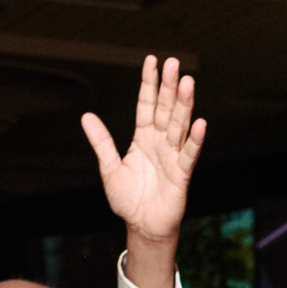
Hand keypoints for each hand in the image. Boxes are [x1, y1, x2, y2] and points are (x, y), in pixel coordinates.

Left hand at [82, 56, 204, 246]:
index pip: (147, 105)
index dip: (149, 84)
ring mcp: (172, 157)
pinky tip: (200, 123)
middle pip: (166, 109)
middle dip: (169, 87)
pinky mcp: (181, 175)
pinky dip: (194, 140)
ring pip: (179, 126)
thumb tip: (86, 116)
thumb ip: (102, 142)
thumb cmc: (128, 199)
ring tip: (188, 82)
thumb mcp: (109, 168)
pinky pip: (189, 154)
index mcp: (143, 138)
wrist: (142, 227)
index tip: (152, 61)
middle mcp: (160, 143)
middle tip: (174, 63)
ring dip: (184, 105)